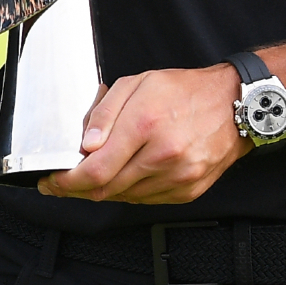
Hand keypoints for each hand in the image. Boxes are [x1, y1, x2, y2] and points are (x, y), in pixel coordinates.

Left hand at [37, 65, 248, 204]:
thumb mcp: (137, 83)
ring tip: (99, 170)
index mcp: (145, 125)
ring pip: (124, 197)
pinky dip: (129, 191)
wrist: (234, 105)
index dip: (65, 181)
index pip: (94, 170)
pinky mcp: (188, 191)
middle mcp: (162, 156)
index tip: (50, 181)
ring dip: (103, 189)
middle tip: (64, 180)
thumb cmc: (184, 90)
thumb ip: (104, 114)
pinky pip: (146, 201)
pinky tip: (126, 174)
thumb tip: (85, 147)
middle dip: (77, 188)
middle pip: (105, 189)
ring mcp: (177, 177)